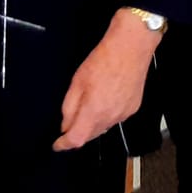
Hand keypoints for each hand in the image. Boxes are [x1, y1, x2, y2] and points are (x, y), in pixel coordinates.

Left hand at [54, 10, 162, 150]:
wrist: (131, 47)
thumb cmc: (105, 58)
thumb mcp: (77, 81)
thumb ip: (69, 106)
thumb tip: (66, 123)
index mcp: (94, 110)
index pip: (76, 139)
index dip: (64, 144)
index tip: (58, 145)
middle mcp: (111, 116)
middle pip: (90, 135)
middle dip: (78, 131)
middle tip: (70, 119)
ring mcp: (124, 114)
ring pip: (103, 127)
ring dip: (93, 122)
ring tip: (91, 101)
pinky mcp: (133, 108)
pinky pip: (115, 118)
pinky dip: (107, 114)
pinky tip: (106, 98)